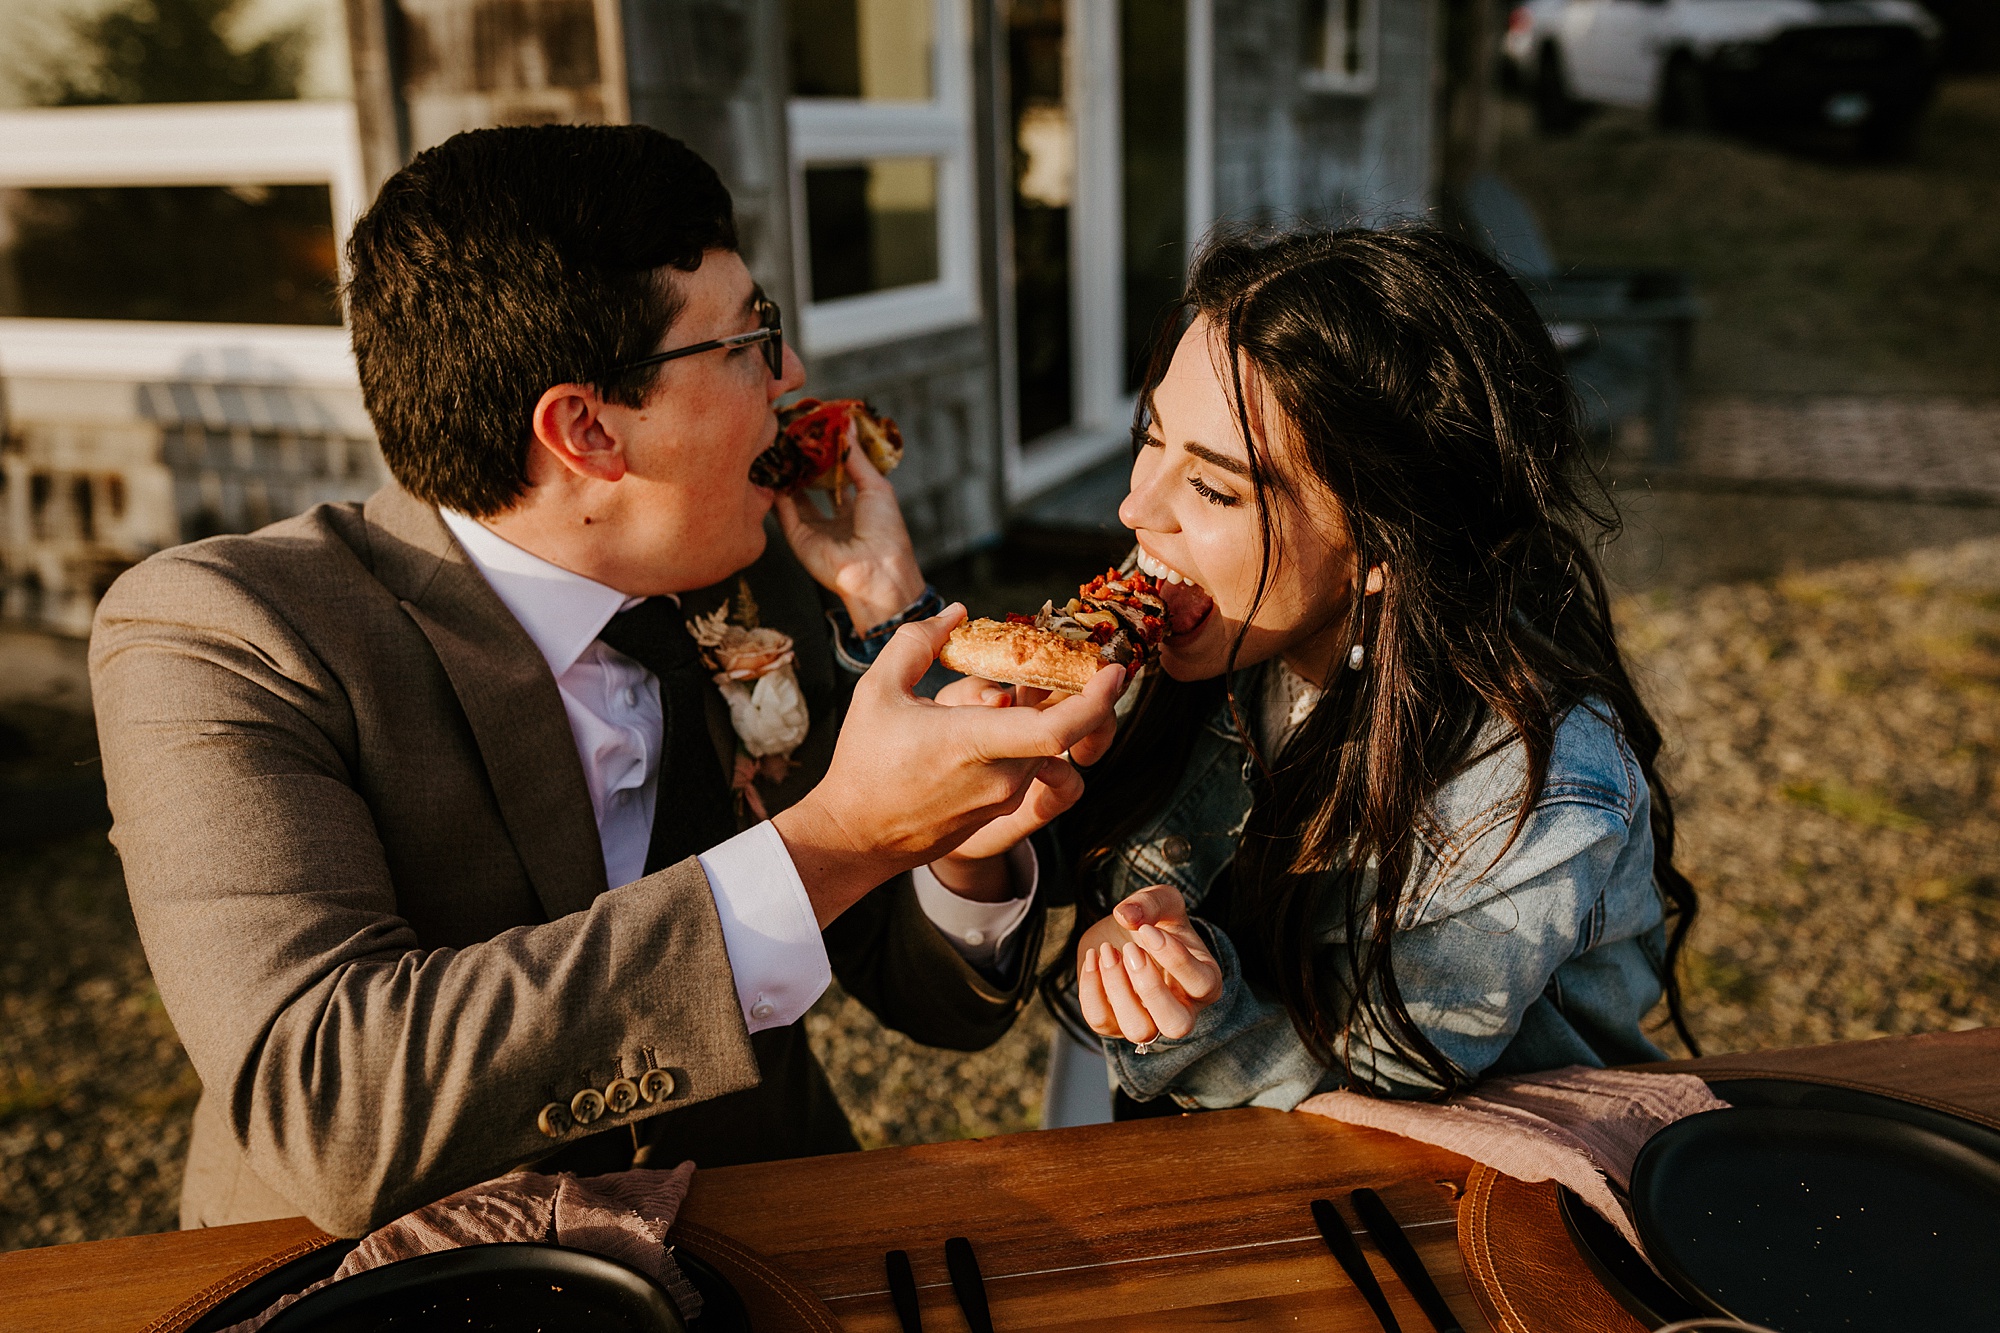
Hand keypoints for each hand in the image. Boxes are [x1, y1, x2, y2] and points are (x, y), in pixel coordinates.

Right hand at [771, 605, 1126, 924]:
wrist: (854, 838)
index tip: (1114, 671)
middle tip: (1071, 662)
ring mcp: (1001, 799)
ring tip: (1008, 689)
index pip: (1058, 729)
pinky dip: (1025, 739)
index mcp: (974, 744)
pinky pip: (1028, 766)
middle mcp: (1000, 777)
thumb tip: (956, 613)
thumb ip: (917, 643)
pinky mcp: (998, 813)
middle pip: (1062, 730)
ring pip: (1045, 747)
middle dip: (1072, 693)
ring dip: (1041, 715)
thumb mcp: (877, 691)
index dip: (1097, 700)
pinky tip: (994, 719)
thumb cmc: (863, 763)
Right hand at [775, 440, 924, 632]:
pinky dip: (776, 490)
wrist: (877, 571)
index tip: (817, 433)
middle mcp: (834, 520)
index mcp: (857, 509)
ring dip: (787, 474)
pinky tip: (773, 467)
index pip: (838, 478)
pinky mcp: (798, 538)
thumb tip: (848, 423)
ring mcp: (814, 530)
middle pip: (812, 486)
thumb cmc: (886, 532)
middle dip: (803, 463)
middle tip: (793, 437)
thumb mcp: (875, 486)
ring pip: (794, 497)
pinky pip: (782, 511)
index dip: (827, 456)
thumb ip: (856, 456)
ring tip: (779, 446)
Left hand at [1076, 886, 1222, 1043]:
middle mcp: (1182, 1010)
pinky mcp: (1115, 1023)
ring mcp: (1148, 1022)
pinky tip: (1093, 957)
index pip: (1202, 984)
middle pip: (1177, 1025)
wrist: (1127, 936)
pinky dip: (1091, 989)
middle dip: (1150, 987)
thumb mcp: (1163, 901)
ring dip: (1118, 990)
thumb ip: (1151, 902)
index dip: (1174, 957)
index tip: (1147, 930)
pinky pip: (1101, 1021)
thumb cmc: (1156, 923)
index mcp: (1204, 981)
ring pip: (1139, 1030)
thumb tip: (1126, 915)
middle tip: (1130, 949)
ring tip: (1108, 952)